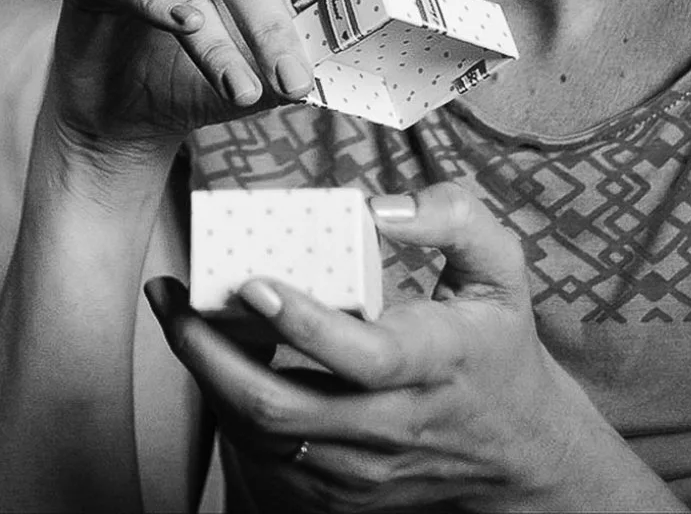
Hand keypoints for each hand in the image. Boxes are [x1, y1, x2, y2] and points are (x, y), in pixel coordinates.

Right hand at [45, 0, 329, 158]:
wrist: (128, 110)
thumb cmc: (200, 67)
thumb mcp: (261, 59)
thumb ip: (296, 50)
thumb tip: (328, 73)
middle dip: (268, 25)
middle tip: (294, 80)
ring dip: (216, 41)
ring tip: (244, 90)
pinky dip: (155, 1)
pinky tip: (183, 24)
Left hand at [146, 182, 664, 512]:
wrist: (519, 452)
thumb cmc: (496, 347)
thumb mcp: (501, 271)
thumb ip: (453, 218)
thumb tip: (381, 206)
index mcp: (434, 363)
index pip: (363, 356)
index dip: (301, 323)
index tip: (252, 281)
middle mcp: (394, 424)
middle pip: (283, 406)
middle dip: (209, 352)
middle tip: (171, 299)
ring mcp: (364, 466)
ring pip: (262, 436)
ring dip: (207, 377)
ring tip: (179, 319)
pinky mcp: (342, 491)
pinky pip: (266, 458)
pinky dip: (229, 410)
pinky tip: (215, 362)